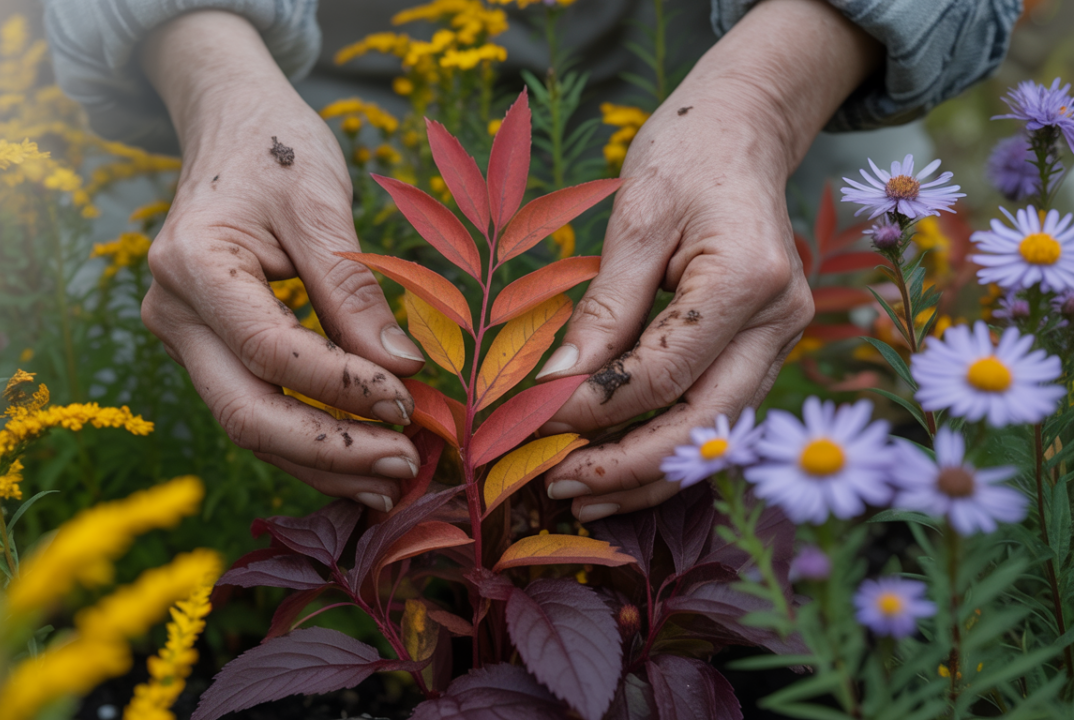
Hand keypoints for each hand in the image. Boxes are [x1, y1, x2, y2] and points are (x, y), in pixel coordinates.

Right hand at [140, 11, 425, 511]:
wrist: (230, 126)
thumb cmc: (277, 150)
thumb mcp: (321, 203)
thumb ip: (353, 290)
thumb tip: (401, 370)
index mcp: (193, 264)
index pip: (270, 350)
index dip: (342, 385)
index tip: (407, 401)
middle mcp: (172, 311)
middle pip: (246, 411)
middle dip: (331, 449)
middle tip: (403, 464)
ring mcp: (182, 337)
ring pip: (247, 424)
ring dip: (322, 461)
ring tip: (390, 482)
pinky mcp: (204, 349)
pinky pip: (254, 406)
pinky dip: (307, 439)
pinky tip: (358, 461)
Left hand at [538, 0, 880, 521]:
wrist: (743, 129)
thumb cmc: (684, 158)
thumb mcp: (633, 221)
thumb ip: (603, 309)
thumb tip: (555, 385)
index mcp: (748, 278)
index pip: (663, 374)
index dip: (592, 408)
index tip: (529, 424)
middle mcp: (782, 319)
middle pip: (705, 425)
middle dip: (627, 467)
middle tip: (556, 487)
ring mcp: (783, 339)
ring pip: (717, 434)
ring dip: (649, 474)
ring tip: (581, 497)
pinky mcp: (768, 349)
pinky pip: (718, 415)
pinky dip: (669, 448)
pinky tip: (619, 472)